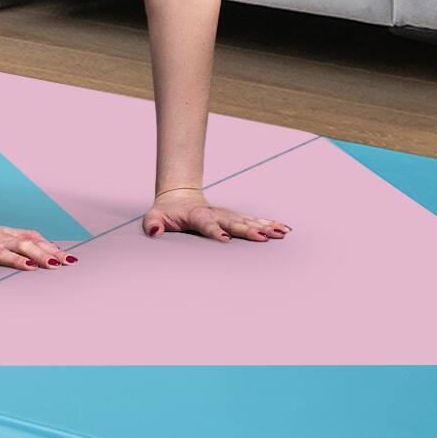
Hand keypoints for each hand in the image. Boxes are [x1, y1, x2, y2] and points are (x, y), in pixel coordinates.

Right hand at [0, 213, 78, 270]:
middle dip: (41, 255)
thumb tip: (56, 250)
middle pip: (22, 246)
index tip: (71, 260)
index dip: (52, 249)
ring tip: (29, 267)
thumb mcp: (6, 236)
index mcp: (9, 237)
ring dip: (14, 259)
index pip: (34, 241)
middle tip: (59, 264)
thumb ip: (28, 242)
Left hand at [141, 187, 291, 241]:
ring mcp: (226, 216)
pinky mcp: (234, 218)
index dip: (214, 231)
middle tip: (264, 237)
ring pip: (247, 221)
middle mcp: (215, 214)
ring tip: (280, 233)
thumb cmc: (166, 213)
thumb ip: (153, 224)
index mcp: (196, 216)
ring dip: (264, 227)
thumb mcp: (154, 217)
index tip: (226, 240)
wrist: (178, 198)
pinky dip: (268, 224)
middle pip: (233, 223)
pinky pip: (253, 220)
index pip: (206, 224)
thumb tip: (154, 232)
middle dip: (248, 230)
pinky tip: (283, 229)